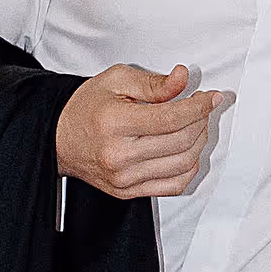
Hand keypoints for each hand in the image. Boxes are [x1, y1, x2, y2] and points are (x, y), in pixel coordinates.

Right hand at [55, 62, 232, 200]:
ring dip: (199, 142)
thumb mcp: (116, 80)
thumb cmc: (86, 108)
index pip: (171, 118)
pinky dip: (189, 167)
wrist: (59, 137)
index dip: (199, 107)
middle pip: (181, 140)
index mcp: (113, 123)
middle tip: (201, 107)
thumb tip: (183, 79)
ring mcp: (124, 178)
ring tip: (194, 125)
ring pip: (183, 164)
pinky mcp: (128, 192)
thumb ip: (153, 82)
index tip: (211, 97)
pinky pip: (174, 185)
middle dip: (201, 120)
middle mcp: (118, 155)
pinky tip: (186, 150)